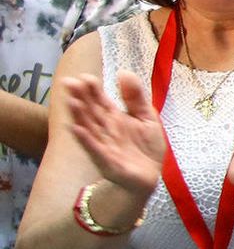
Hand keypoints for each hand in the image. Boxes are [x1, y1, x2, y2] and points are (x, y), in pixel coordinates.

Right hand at [60, 71, 164, 195]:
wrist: (150, 176)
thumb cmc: (145, 147)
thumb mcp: (147, 118)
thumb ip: (135, 97)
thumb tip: (124, 72)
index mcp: (114, 117)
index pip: (100, 100)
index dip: (93, 89)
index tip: (85, 76)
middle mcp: (105, 129)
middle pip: (91, 112)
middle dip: (81, 98)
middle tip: (69, 82)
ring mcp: (104, 145)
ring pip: (89, 128)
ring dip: (79, 116)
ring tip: (71, 102)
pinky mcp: (108, 161)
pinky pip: (95, 149)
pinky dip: (86, 140)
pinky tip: (77, 129)